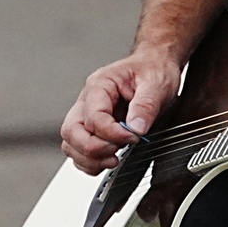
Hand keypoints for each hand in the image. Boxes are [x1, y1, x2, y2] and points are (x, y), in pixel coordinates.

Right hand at [61, 52, 181, 173]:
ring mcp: (87, 114)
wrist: (155, 65)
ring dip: (89, 158)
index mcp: (100, 85)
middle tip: (116, 154)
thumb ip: (145, 106)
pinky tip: (108, 160)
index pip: (93, 117)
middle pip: (71, 131)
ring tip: (114, 160)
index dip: (112, 134)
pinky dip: (89, 161)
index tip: (134, 138)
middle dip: (92, 149)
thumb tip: (135, 129)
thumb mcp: (156, 84)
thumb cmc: (153, 70)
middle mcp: (88, 100)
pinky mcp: (93, 127)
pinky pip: (79, 149)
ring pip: (70, 143)